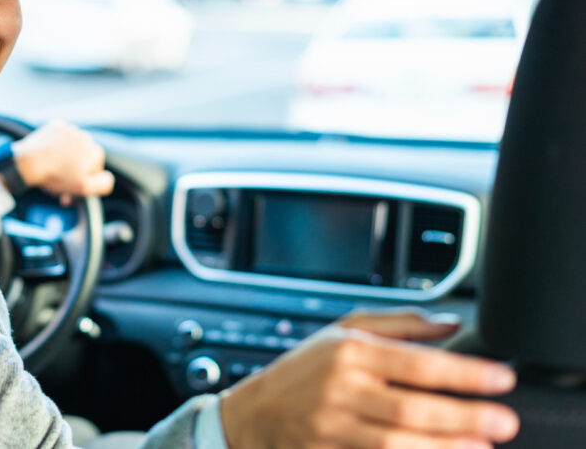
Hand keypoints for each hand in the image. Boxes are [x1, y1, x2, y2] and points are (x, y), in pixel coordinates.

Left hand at [11, 120, 114, 203]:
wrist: (28, 162)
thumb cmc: (55, 176)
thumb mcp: (84, 187)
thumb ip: (104, 184)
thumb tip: (108, 177)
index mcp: (94, 151)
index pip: (95, 169)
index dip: (85, 179)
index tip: (72, 185)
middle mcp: (85, 137)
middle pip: (84, 157)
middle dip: (75, 168)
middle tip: (61, 179)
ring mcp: (69, 129)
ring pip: (73, 146)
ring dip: (66, 156)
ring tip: (54, 166)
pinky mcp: (55, 126)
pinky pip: (60, 136)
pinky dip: (56, 145)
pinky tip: (48, 155)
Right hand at [220, 310, 519, 448]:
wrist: (255, 413)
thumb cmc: (304, 369)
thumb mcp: (343, 331)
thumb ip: (400, 325)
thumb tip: (453, 323)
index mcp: (348, 351)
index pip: (414, 362)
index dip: (462, 372)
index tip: (500, 377)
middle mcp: (340, 389)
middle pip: (409, 407)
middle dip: (461, 416)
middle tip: (504, 420)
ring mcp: (333, 426)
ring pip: (395, 442)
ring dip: (442, 447)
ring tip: (481, 446)